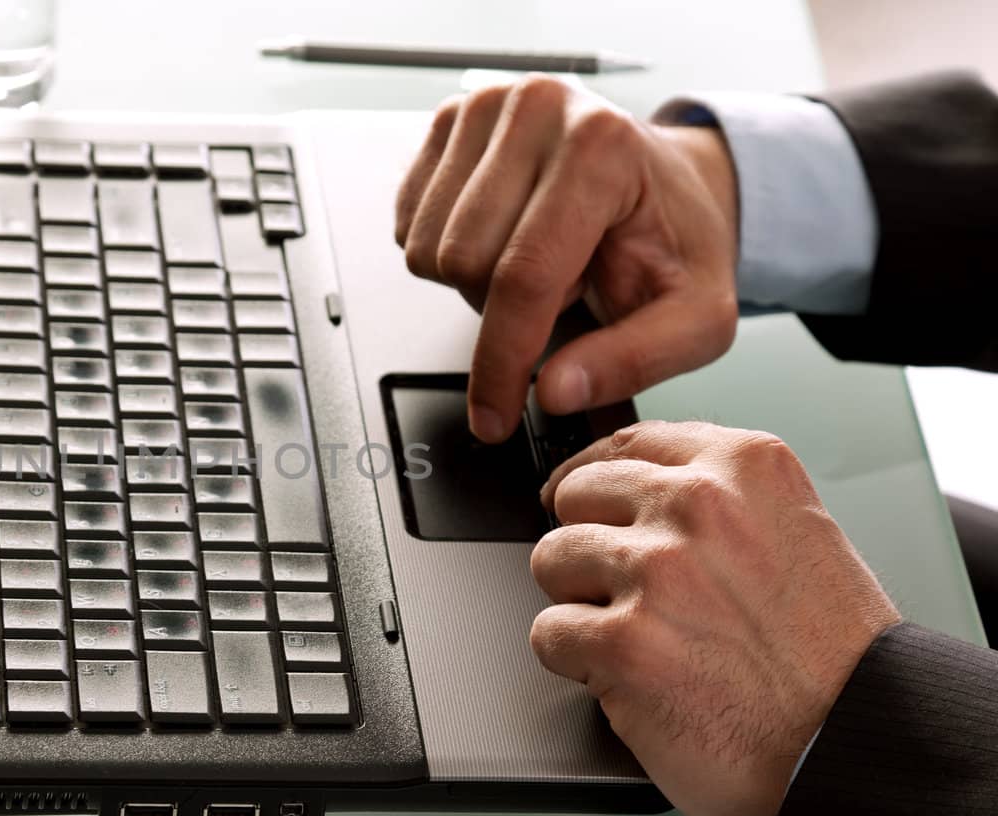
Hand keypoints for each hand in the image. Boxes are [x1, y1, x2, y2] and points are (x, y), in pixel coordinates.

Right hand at [394, 77, 740, 442]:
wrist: (669, 182)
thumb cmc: (677, 239)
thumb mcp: (697, 317)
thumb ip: (633, 360)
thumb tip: (556, 392)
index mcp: (602, 146)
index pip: (524, 274)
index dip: (502, 362)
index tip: (494, 417)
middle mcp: (537, 110)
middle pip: (464, 264)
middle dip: (502, 308)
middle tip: (563, 289)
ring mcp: (485, 106)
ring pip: (428, 250)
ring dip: (475, 282)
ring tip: (537, 260)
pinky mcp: (448, 121)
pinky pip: (409, 228)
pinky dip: (450, 256)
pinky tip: (503, 238)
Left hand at [529, 420, 900, 815]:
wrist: (857, 746)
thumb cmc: (832, 657)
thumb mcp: (796, 532)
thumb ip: (719, 500)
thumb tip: (633, 489)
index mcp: (744, 467)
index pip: (626, 444)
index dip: (593, 479)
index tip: (582, 500)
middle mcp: (697, 506)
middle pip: (575, 496)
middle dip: (589, 545)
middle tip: (627, 593)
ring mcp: (656, 571)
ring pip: (550, 560)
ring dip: (579, 604)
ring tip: (638, 638)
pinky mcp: (622, 642)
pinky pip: (548, 633)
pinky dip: (576, 663)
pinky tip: (628, 677)